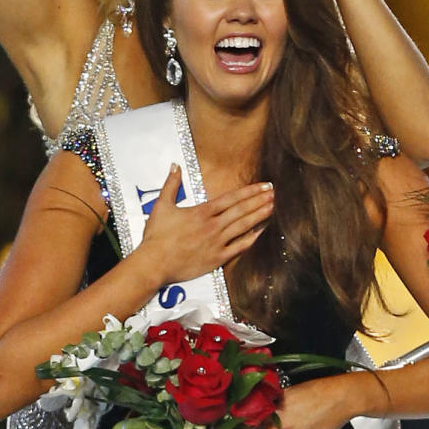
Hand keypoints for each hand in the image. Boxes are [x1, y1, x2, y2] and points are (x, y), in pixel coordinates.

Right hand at [140, 164, 273, 284]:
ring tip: (273, 207)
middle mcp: (213, 226)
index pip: (232, 198)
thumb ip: (171, 184)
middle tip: (274, 193)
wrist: (154, 263)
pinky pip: (238, 248)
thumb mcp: (161, 205)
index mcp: (202, 212)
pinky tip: (261, 232)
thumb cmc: (156, 236)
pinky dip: (251, 239)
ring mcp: (216, 243)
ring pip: (243, 226)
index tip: (264, 185)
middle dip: (259, 200)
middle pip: (241, 210)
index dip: (250, 191)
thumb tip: (176, 165)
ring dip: (259, 216)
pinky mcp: (216, 258)